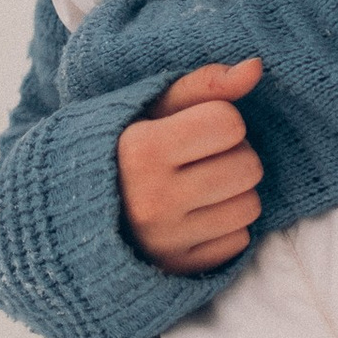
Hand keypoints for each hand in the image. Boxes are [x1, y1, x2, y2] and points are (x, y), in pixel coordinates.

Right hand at [118, 57, 263, 272]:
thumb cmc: (124, 147)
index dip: (221, 120)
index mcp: (140, 150)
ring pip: (250, 206)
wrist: (80, 210)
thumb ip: (204, 85)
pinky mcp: (180, 269)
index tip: (197, 127)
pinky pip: (239, 241)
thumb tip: (256, 67)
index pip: (228, 122)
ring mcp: (167, 241)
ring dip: (235, 191)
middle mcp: (153, 200)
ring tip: (203, 184)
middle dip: (235, 155)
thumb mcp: (152, 107)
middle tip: (204, 157)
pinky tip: (199, 215)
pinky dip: (226, 226)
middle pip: (247, 166)